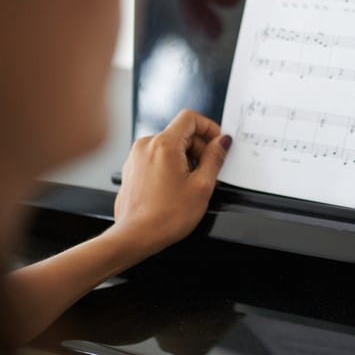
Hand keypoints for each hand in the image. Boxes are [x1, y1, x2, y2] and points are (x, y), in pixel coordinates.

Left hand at [108, 109, 231, 259]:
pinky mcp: (132, 169)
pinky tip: (176, 188)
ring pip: (168, 146)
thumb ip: (214, 158)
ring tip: (190, 184)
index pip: (190, 118)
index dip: (209, 128)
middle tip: (208, 171)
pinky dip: (170, 166)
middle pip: (180, 133)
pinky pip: (156, 158)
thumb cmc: (165, 217)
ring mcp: (136, 157)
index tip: (217, 143)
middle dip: (198, 148)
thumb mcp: (202, 186)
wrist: (136, 236)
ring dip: (185, 159)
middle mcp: (146, 145)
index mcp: (164, 144)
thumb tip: (222, 142)